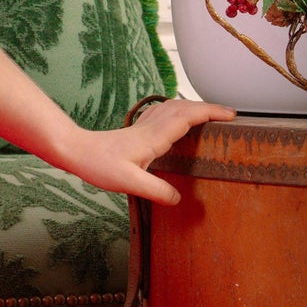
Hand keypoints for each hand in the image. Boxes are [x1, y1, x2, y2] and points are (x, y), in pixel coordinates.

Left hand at [63, 99, 235, 205]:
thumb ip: (156, 191)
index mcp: (154, 137)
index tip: (231, 115)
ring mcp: (143, 127)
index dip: (211, 113)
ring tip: (211, 114)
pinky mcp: (136, 130)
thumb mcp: (129, 183)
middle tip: (230, 114)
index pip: (188, 117)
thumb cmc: (98, 164)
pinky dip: (178, 110)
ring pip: (174, 107)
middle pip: (185, 107)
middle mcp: (151, 127)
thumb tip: (178, 199)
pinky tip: (177, 117)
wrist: (75, 150)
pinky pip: (163, 113)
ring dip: (194, 106)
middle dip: (209, 107)